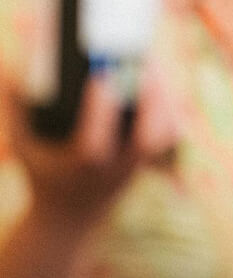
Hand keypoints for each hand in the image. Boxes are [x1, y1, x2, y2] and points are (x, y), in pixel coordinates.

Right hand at [1, 67, 179, 229]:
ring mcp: (137, 164)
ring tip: (151, 63)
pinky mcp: (151, 157)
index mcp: (80, 169)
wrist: (72, 215)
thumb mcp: (24, 144)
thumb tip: (6, 68)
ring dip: (163, 98)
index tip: (99, 78)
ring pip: (164, 135)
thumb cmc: (44, 171)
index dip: (99, 112)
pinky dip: (170, 104)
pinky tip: (161, 77)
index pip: (93, 146)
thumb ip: (15, 109)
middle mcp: (114, 168)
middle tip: (144, 64)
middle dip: (149, 102)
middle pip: (145, 141)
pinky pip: (171, 131)